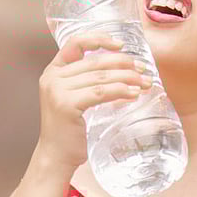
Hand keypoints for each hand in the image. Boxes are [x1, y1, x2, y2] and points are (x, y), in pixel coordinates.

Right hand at [35, 31, 151, 171]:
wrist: (56, 156)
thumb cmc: (69, 130)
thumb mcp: (74, 98)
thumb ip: (88, 82)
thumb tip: (125, 71)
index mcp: (53, 71)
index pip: (75, 43)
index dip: (99, 39)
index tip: (121, 44)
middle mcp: (52, 77)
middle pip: (95, 62)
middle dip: (123, 63)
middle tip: (143, 69)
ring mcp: (57, 90)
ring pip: (101, 77)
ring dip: (127, 78)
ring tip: (144, 83)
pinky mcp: (67, 104)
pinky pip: (101, 92)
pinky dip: (121, 91)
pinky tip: (134, 94)